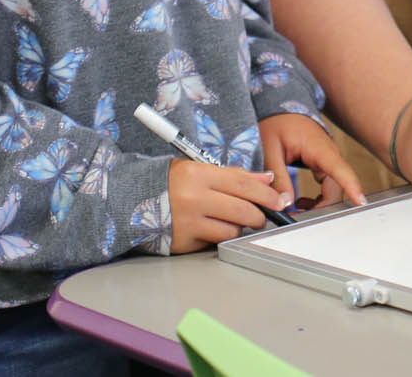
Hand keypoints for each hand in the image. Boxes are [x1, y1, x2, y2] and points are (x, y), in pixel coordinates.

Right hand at [166, 159, 285, 253]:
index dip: (266, 194)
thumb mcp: (199, 169)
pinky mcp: (184, 242)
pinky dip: (219, 236)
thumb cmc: (171, 182)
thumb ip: (233, 175)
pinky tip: (213, 227)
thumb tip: (266, 179)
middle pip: (242, 210)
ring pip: (231, 230)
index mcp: (198, 174)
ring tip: (231, 220)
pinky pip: (214, 242)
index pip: (243, 185)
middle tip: (261, 215)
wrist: (132, 201)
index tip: (279, 201)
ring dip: (238, 227)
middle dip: (259, 215)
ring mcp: (188, 223)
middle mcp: (193, 198)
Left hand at [260, 112, 366, 209]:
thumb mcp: (270, 149)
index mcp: (319, 147)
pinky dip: (317, 198)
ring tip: (297, 210)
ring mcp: (328, 160)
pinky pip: (327, 186)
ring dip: (319, 204)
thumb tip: (286, 203)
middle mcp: (329, 155)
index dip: (352, 186)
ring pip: (332, 189)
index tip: (360, 202)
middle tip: (299, 217)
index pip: (340, 169)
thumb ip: (279, 177)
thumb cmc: (276, 123)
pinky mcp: (323, 165)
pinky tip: (301, 201)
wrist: (280, 109)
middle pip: (336, 187)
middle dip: (322, 207)